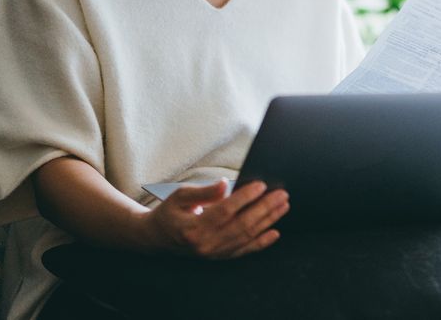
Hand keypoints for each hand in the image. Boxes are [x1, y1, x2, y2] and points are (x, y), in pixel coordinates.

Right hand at [140, 179, 288, 258]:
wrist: (157, 239)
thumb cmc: (169, 213)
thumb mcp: (179, 196)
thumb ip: (203, 192)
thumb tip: (224, 184)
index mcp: (193, 228)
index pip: (225, 210)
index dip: (245, 197)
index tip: (261, 184)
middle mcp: (205, 244)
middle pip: (242, 225)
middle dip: (265, 208)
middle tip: (282, 194)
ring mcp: (214, 253)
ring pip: (247, 237)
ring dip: (268, 221)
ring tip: (283, 206)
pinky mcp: (220, 256)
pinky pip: (244, 250)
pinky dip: (261, 243)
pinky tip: (275, 232)